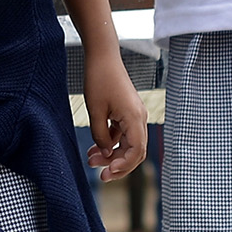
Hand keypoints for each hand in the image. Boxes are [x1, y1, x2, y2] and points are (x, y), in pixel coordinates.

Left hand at [82, 52, 148, 182]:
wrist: (103, 57)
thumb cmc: (99, 80)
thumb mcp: (95, 110)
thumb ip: (100, 135)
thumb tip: (106, 153)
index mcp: (135, 118)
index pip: (136, 152)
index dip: (123, 166)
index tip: (107, 173)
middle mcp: (139, 118)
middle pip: (135, 151)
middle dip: (118, 164)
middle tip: (100, 175)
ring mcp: (134, 115)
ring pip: (128, 144)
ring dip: (112, 154)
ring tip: (91, 160)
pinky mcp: (127, 112)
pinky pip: (123, 134)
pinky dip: (111, 142)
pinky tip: (95, 147)